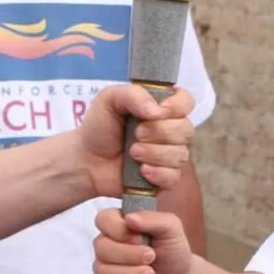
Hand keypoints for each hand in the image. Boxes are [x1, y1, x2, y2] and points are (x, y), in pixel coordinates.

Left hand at [76, 85, 194, 197]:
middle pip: (186, 129)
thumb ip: (133, 94)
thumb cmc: (98, 127)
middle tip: (135, 134)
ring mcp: (169, 155)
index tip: (157, 113)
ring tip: (132, 153)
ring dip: (154, 153)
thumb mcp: (109, 99)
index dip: (177, 107)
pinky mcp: (164, 178)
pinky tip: (141, 171)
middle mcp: (169, 130)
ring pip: (180, 154)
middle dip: (159, 132)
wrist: (86, 160)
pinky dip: (157, 174)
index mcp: (160, 108)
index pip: (186, 101)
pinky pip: (174, 177)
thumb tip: (157, 111)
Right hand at [93, 207, 193, 273]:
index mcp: (118, 225)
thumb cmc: (172, 251)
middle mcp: (107, 245)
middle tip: (151, 257)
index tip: (139, 238)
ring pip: (103, 271)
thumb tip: (129, 218)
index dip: (118, 229)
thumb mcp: (171, 229)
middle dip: (129, 255)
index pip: (103, 219)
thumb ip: (153, 219)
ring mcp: (104, 268)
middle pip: (101, 247)